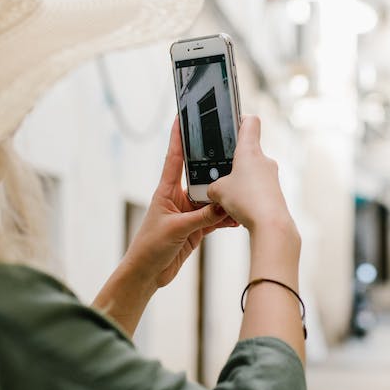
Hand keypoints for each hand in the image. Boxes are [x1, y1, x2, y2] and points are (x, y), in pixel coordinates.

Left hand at [118, 117, 237, 288]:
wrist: (147, 273)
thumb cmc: (150, 248)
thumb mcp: (176, 229)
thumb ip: (201, 218)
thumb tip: (224, 206)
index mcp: (166, 191)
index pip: (173, 158)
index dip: (177, 136)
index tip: (182, 116)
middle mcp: (178, 198)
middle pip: (200, 176)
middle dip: (215, 168)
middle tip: (232, 155)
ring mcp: (189, 212)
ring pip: (212, 199)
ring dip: (225, 198)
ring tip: (242, 191)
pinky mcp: (196, 227)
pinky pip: (216, 218)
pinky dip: (227, 218)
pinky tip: (238, 217)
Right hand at [207, 116, 296, 237]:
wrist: (270, 224)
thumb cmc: (247, 202)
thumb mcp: (218, 191)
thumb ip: (212, 185)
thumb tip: (215, 189)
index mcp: (249, 151)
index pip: (250, 122)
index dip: (240, 119)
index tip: (232, 122)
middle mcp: (264, 160)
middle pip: (248, 150)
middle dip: (233, 160)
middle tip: (220, 171)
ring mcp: (272, 176)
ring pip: (252, 172)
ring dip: (241, 180)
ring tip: (228, 195)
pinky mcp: (275, 192)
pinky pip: (258, 188)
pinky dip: (248, 194)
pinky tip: (239, 207)